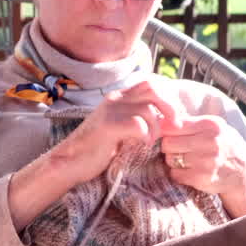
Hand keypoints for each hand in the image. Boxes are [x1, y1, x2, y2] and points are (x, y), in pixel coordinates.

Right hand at [49, 78, 184, 184]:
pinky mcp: (108, 126)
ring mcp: (110, 111)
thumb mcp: (119, 127)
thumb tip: (164, 119)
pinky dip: (146, 136)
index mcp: (119, 97)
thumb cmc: (97, 148)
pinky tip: (142, 145)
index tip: (174, 116)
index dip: (168, 97)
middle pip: (153, 87)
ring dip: (156, 128)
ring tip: (150, 141)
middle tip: (175, 125)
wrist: (70, 162)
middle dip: (170, 106)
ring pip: (148, 109)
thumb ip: (137, 118)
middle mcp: (115, 98)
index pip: (150, 83)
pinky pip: (138, 124)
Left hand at [160, 115, 245, 217]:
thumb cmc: (225, 147)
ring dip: (173, 162)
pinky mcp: (202, 178)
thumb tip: (159, 120)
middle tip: (178, 150)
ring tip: (187, 161)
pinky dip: (179, 174)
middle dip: (169, 148)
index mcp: (210, 124)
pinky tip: (190, 172)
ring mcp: (206, 161)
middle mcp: (209, 141)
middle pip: (168, 143)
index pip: (172, 125)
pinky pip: (176, 174)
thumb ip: (191, 123)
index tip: (167, 136)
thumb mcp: (215, 128)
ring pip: (170, 159)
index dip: (165, 131)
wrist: (244, 174)